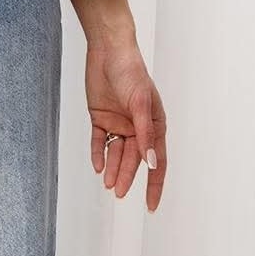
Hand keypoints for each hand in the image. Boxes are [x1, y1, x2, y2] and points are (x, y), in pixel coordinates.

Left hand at [84, 38, 166, 211]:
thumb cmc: (131, 71)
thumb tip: (151, 162)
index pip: (157, 161)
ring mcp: (119, 122)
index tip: (151, 205)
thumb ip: (145, 133)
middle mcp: (137, 127)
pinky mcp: (100, 116)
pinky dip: (98, 153)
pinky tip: (97, 166)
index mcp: (154, 124)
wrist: (107, 50)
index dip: (155, 183)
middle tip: (118, 194)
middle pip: (134, 160)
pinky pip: (99, 141)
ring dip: (113, 168)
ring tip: (107, 185)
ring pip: (116, 153)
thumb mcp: (139, 103)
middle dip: (127, 177)